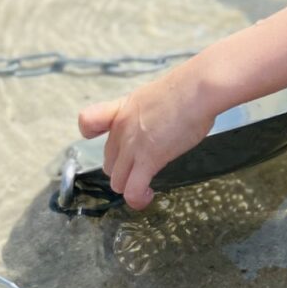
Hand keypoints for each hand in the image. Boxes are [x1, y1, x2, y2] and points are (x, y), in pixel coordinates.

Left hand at [78, 66, 215, 209]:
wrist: (198, 88)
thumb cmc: (189, 88)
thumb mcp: (159, 93)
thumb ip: (150, 111)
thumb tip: (163, 122)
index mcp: (124, 108)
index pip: (88, 122)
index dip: (93, 134)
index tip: (113, 141)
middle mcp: (122, 127)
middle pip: (109, 160)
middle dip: (124, 169)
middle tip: (143, 168)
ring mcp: (132, 145)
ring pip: (117, 180)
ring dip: (130, 187)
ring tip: (145, 187)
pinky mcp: (147, 160)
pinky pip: (132, 190)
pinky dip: (137, 199)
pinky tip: (147, 196)